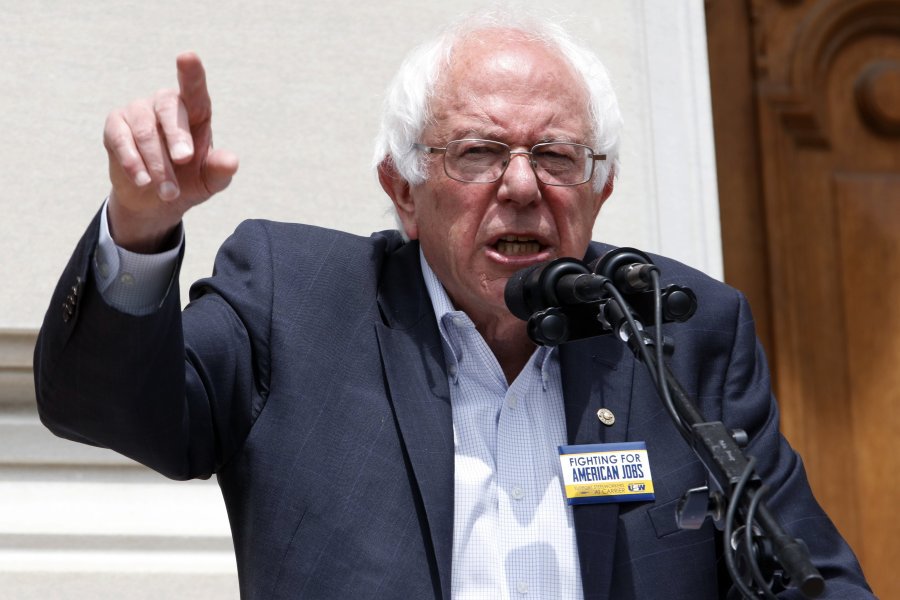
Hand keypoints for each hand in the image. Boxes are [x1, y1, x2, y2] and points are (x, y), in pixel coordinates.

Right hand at [103, 53, 238, 251]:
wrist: (155, 202)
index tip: (187, 57)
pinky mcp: (115, 126)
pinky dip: (133, 162)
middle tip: (184, 160)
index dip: (191, 73)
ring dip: (157, 164)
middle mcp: (166, 104)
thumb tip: (232, 162)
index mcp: (195, 111)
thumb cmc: (188, 182)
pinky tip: (143, 181)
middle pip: (169, 108)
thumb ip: (220, 171)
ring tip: (168, 193)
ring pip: (146, 130)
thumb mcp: (209, 181)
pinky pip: (121, 139)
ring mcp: (138, 112)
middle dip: (177, 136)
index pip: (194, 89)